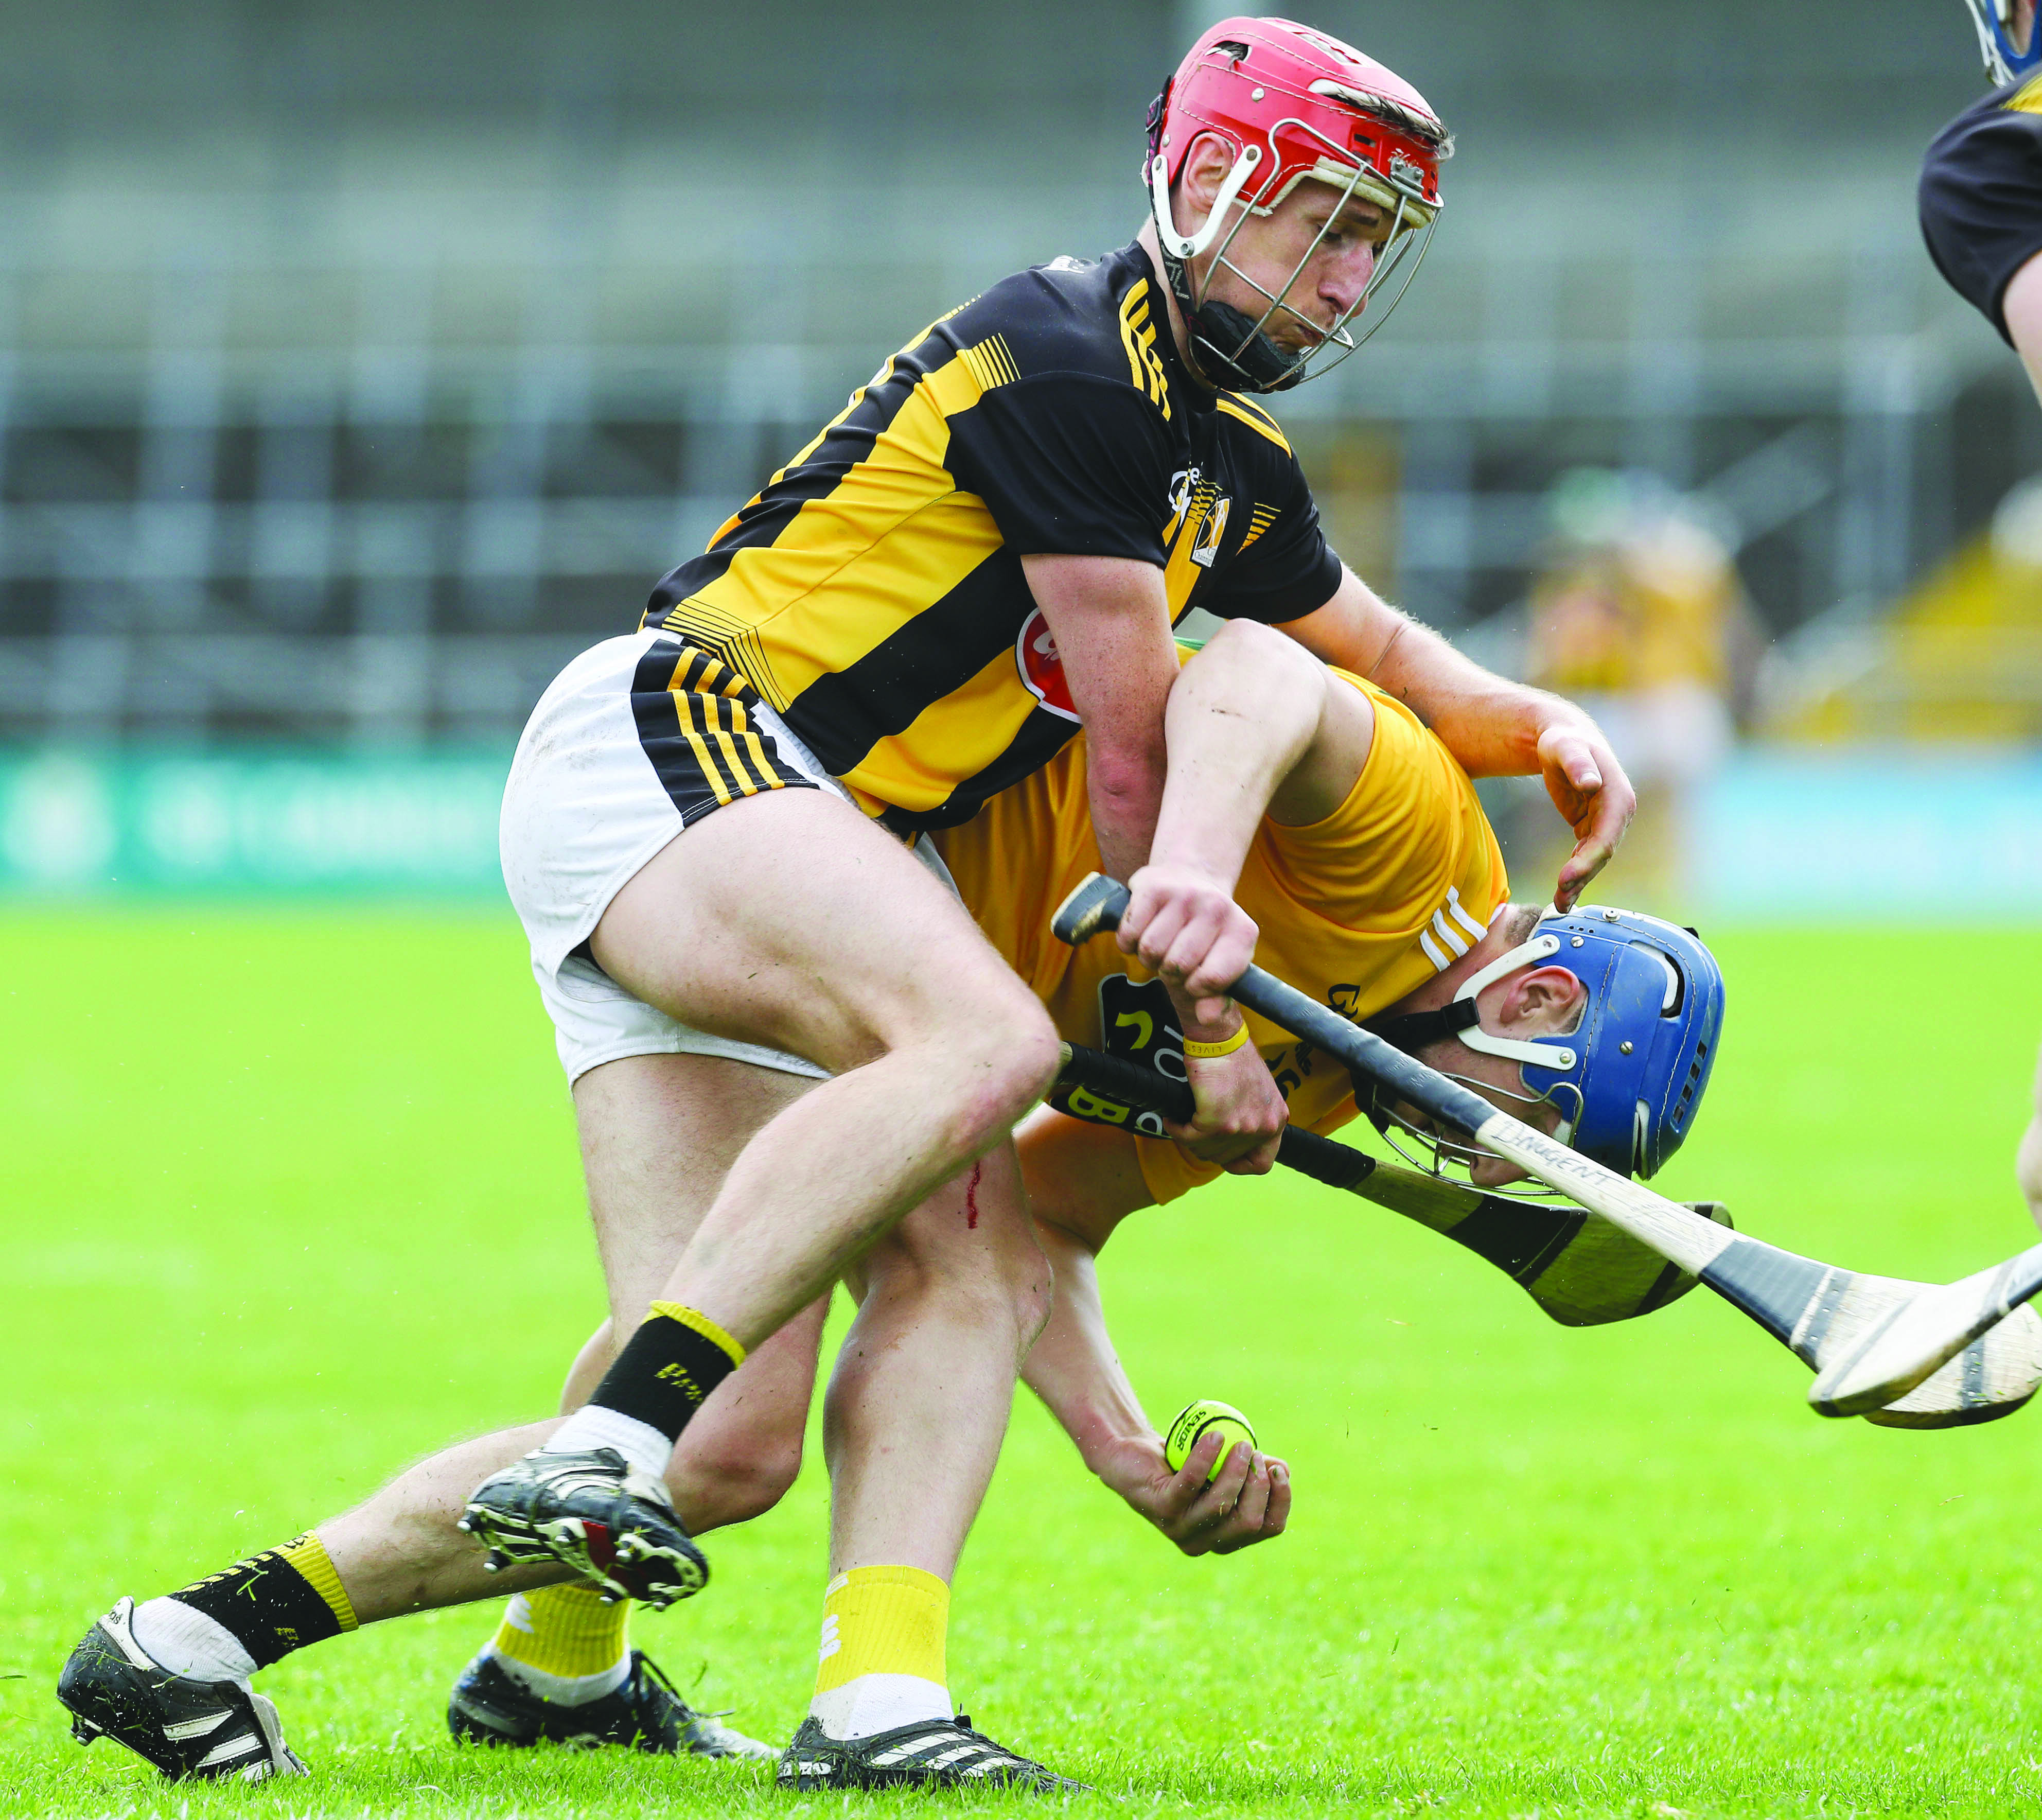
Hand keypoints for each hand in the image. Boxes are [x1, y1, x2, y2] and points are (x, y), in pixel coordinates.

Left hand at [1091, 1427, 1291, 1556]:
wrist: (1133, 1455)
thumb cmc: (1182, 1462)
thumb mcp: (1223, 1465)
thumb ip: (1252, 1469)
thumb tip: (1283, 1469)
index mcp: (1225, 1537)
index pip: (1268, 1528)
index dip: (1281, 1500)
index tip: (1280, 1469)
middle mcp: (1204, 1542)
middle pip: (1249, 1522)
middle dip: (1260, 1485)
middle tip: (1255, 1452)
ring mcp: (1181, 1530)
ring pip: (1223, 1505)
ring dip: (1236, 1469)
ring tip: (1238, 1441)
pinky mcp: (1162, 1510)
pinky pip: (1191, 1483)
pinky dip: (1206, 1458)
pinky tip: (1214, 1436)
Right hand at [1117, 863, 1257, 1020]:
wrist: (1190, 875)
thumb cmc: (1205, 932)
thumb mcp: (1221, 963)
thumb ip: (1217, 997)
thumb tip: (1205, 1017)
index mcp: (1242, 932)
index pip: (1212, 979)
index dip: (1196, 988)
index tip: (1194, 978)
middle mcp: (1217, 909)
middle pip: (1177, 966)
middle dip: (1169, 972)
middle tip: (1174, 958)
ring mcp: (1184, 895)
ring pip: (1150, 950)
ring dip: (1148, 956)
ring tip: (1160, 944)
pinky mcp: (1152, 888)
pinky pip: (1129, 934)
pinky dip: (1128, 942)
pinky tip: (1142, 931)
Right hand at [1167, 1036, 1286, 1173]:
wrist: (1220, 1037)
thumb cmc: (1234, 1056)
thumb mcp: (1257, 1093)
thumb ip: (1250, 1116)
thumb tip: (1232, 1137)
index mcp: (1276, 1120)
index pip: (1261, 1163)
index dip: (1238, 1164)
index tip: (1222, 1156)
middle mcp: (1264, 1127)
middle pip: (1227, 1158)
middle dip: (1205, 1147)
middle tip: (1192, 1132)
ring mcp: (1241, 1127)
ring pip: (1206, 1150)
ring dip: (1188, 1139)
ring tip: (1180, 1122)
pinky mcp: (1216, 1121)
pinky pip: (1189, 1137)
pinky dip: (1176, 1129)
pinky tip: (1172, 1119)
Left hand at [1535, 714, 1635, 911]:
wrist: (1563, 740)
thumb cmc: (1563, 741)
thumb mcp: (1565, 747)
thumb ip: (1577, 763)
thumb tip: (1591, 782)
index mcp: (1617, 796)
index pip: (1606, 836)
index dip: (1588, 860)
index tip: (1566, 877)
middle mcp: (1618, 812)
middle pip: (1601, 853)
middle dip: (1581, 877)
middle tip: (1559, 898)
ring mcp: (1607, 821)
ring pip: (1595, 859)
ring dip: (1579, 882)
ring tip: (1559, 904)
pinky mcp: (1592, 827)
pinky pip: (1586, 855)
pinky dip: (1576, 874)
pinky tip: (1563, 893)